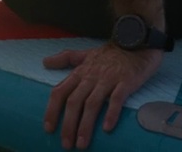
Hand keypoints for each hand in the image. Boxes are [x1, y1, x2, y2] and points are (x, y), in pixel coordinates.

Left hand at [43, 43, 163, 148]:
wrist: (137, 40)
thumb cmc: (111, 52)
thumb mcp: (86, 53)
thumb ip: (66, 59)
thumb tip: (45, 62)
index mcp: (80, 72)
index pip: (60, 92)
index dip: (52, 110)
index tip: (48, 128)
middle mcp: (90, 77)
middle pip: (74, 102)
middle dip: (68, 124)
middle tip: (66, 144)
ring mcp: (108, 79)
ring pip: (92, 103)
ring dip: (85, 125)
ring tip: (82, 143)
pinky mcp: (126, 82)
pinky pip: (116, 99)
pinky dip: (110, 113)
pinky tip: (107, 128)